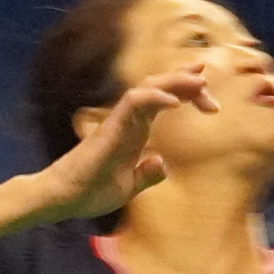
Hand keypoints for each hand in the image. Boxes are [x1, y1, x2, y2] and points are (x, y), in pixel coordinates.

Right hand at [29, 71, 217, 221]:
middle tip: (206, 75)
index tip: (209, 96)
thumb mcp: (129, 186)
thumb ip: (147, 174)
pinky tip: (175, 103)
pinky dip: (156, 97)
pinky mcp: (110, 127)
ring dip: (175, 81)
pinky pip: (134, 103)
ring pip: (148, 87)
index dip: (184, 92)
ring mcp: (119, 121)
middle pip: (158, 87)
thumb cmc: (91, 191)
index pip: (161, 101)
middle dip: (184, 79)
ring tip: (200, 80)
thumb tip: (161, 163)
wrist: (65, 199)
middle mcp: (128, 120)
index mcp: (134, 131)